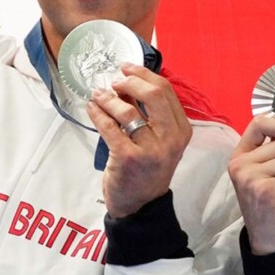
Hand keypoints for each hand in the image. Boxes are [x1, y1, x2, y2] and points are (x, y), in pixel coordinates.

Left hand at [86, 64, 191, 217]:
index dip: (144, 75)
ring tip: (98, 94)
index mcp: (182, 130)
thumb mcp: (160, 140)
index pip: (166, 91)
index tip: (127, 69)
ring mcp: (151, 150)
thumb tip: (128, 83)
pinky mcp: (129, 159)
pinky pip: (110, 128)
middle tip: (115, 81)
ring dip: (109, 98)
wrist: (141, 205)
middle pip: (153, 95)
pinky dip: (98, 113)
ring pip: (129, 111)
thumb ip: (151, 114)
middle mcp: (171, 139)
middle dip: (130, 81)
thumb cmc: (149, 169)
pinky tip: (92, 108)